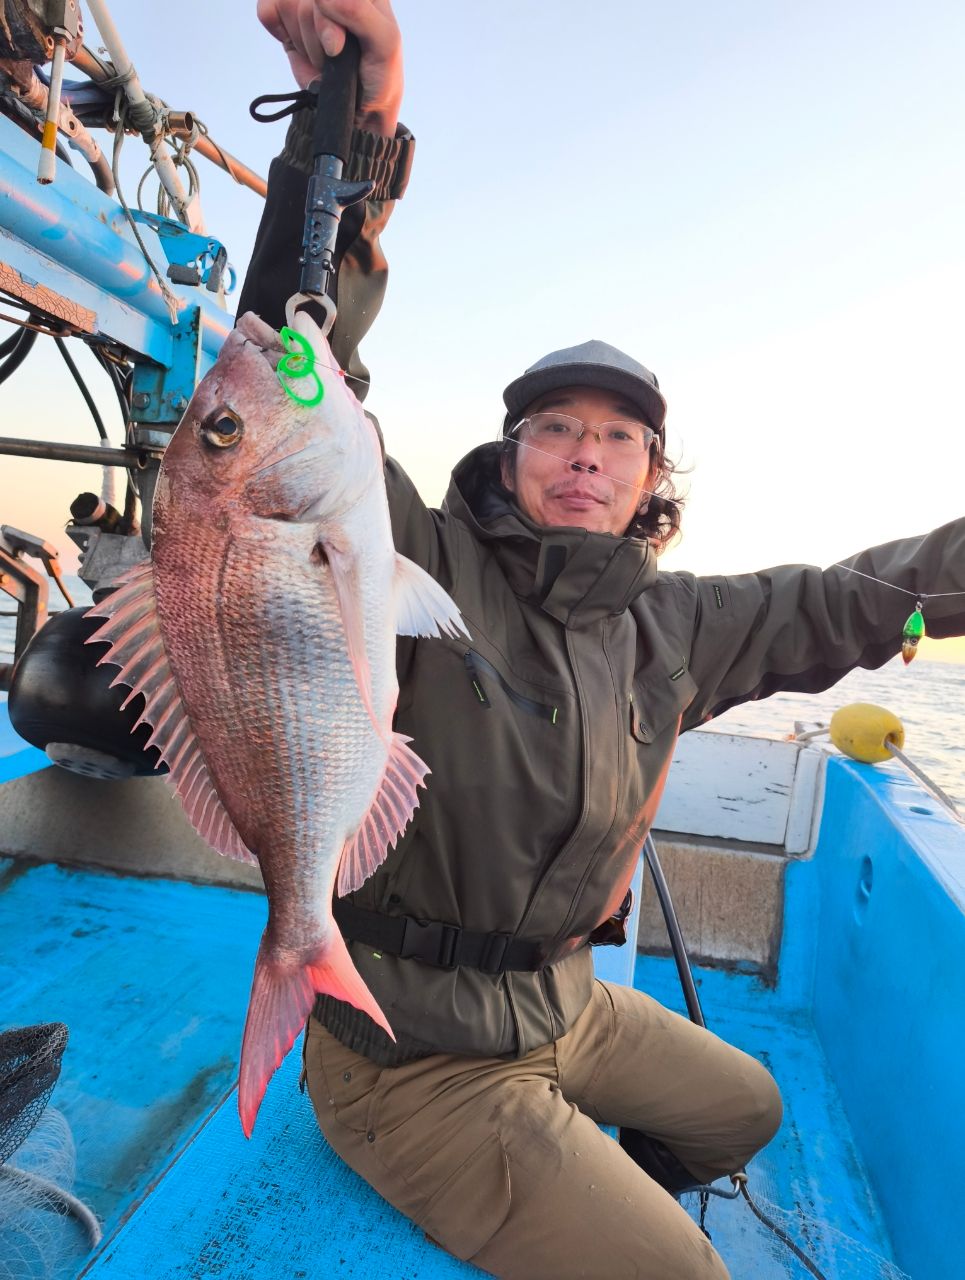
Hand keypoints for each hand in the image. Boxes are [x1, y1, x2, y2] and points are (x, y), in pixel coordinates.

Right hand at [256, 0, 402, 134]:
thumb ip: (358, 12)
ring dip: (305, 42)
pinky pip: (267, 10)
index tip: (337, 47)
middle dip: (317, 35)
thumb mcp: (385, 41)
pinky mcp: (288, 21)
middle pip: (305, 0)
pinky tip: (299, 47)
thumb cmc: (378, 74)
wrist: (359, 109)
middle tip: (334, 55)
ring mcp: (310, 6)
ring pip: (287, 5)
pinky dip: (281, 32)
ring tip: (324, 56)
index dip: (327, 18)